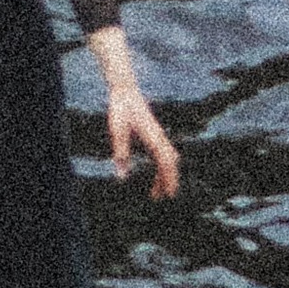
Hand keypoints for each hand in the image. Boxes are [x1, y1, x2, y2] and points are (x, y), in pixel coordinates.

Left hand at [88, 29, 177, 196]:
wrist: (125, 89)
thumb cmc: (120, 108)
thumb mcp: (117, 131)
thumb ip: (120, 153)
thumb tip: (122, 176)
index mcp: (153, 137)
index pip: (166, 163)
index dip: (169, 179)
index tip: (169, 194)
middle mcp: (159, 137)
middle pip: (170, 163)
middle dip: (168, 181)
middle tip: (163, 198)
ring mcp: (158, 134)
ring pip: (168, 158)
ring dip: (165, 175)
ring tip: (156, 192)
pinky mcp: (153, 133)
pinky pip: (163, 153)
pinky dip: (162, 166)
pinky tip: (156, 174)